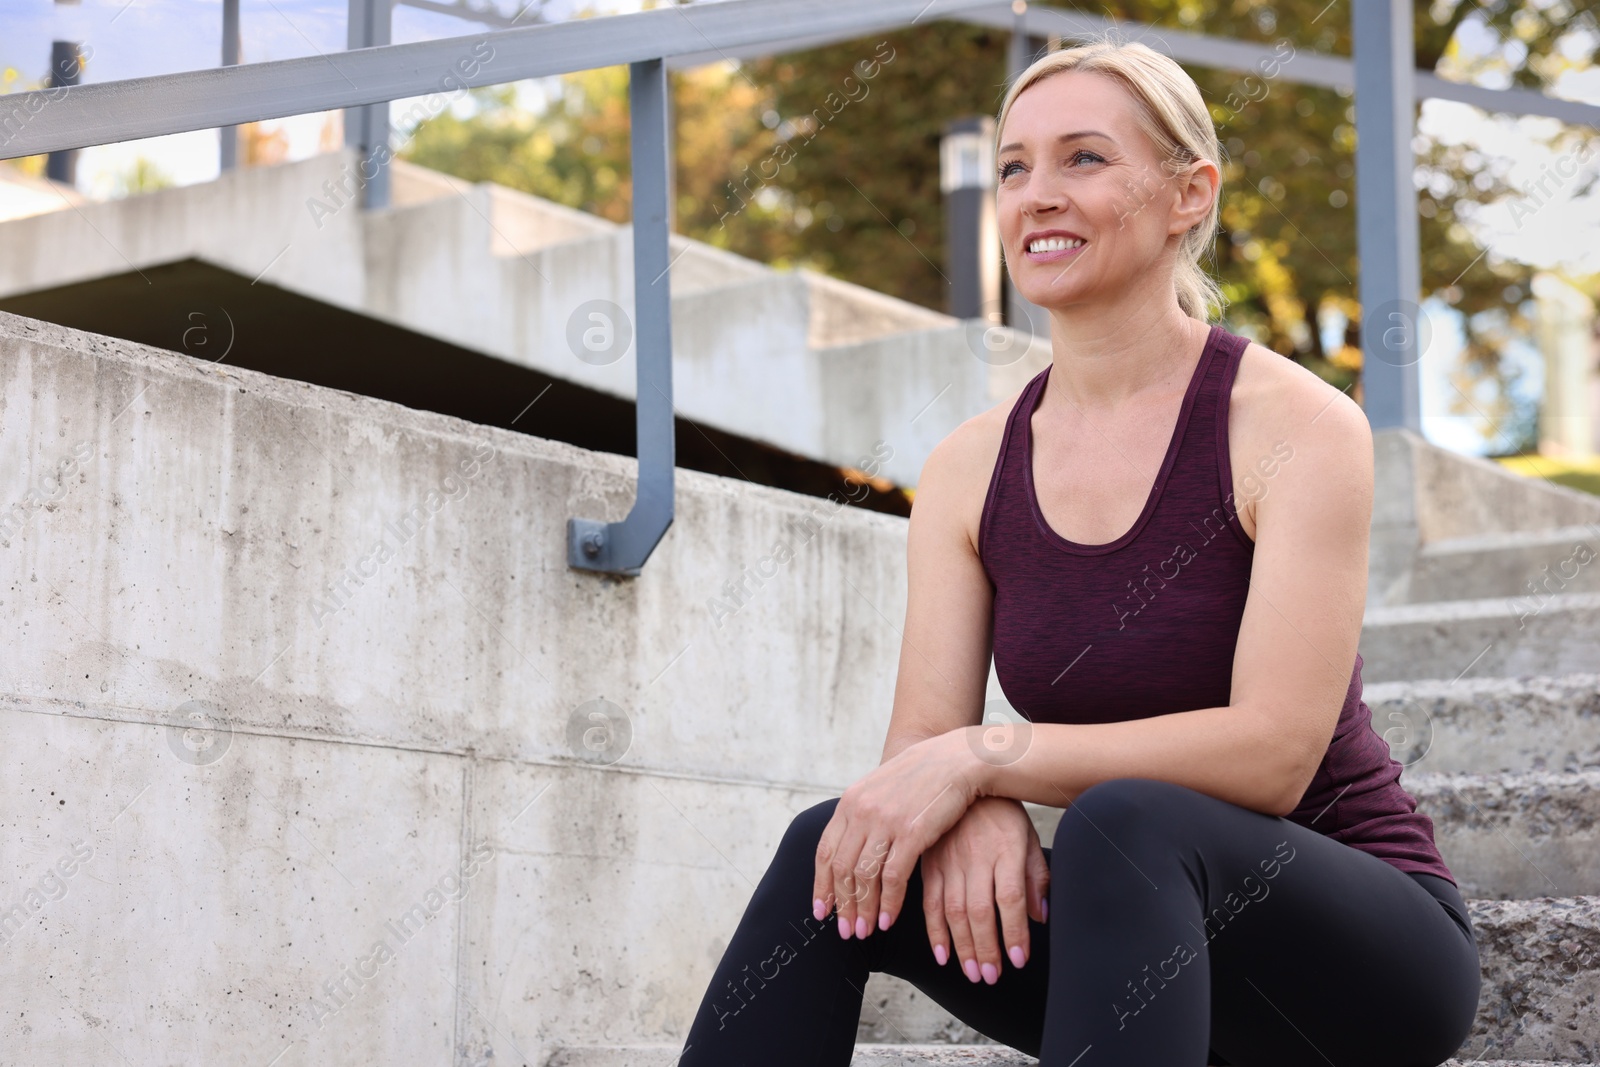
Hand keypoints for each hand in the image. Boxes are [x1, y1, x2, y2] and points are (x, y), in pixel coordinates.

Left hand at [811, 730, 981, 940]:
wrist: (956, 759)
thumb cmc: (922, 778)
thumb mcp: (882, 789)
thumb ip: (863, 815)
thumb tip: (850, 847)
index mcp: (850, 802)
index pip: (825, 851)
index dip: (821, 885)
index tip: (822, 911)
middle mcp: (862, 811)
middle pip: (842, 869)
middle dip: (842, 905)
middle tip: (845, 932)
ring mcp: (886, 821)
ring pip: (864, 877)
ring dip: (863, 910)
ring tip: (865, 933)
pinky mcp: (912, 832)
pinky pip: (893, 877)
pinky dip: (888, 903)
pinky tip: (888, 920)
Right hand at [921, 795, 1048, 984]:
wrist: (959, 774)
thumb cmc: (1000, 811)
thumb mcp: (1026, 834)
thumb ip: (1036, 875)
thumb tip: (1040, 916)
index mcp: (1005, 848)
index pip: (1009, 897)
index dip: (1013, 931)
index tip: (1018, 959)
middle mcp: (975, 856)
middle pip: (979, 910)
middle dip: (986, 948)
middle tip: (992, 977)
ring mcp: (949, 860)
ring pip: (953, 911)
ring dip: (962, 947)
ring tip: (974, 973)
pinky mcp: (929, 863)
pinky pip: (929, 902)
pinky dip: (935, 931)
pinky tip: (943, 954)